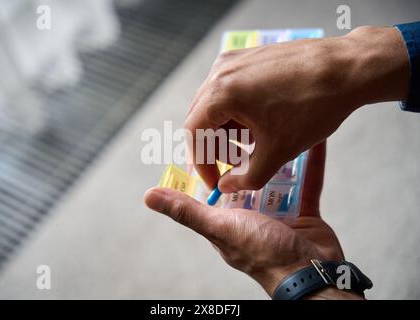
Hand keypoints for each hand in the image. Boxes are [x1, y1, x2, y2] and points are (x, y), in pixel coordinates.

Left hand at [144, 142, 360, 298]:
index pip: (214, 185)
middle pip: (249, 176)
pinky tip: (315, 141)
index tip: (214, 133)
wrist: (310, 273)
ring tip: (280, 124)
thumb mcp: (219, 227)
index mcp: (227, 217)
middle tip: (250, 121)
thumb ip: (186, 211)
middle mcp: (251, 212)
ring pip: (279, 174)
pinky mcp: (304, 210)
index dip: (213, 162)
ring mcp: (279, 211)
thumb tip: (147, 195)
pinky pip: (308, 181)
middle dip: (250, 152)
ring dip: (281, 153)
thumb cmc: (261, 252)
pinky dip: (312, 162)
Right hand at [185, 26, 408, 191]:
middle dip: (213, 147)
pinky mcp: (249, 57)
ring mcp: (234, 61)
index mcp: (221, 94)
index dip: (202, 163)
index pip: (194, 134)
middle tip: (230, 167)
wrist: (348, 68)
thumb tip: (226, 187)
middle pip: (201, 118)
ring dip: (225, 130)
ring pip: (215, 104)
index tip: (215, 180)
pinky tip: (257, 125)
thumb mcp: (277, 151)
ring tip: (247, 148)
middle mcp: (221, 72)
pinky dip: (236, 112)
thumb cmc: (314, 106)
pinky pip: (229, 90)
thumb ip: (246, 178)